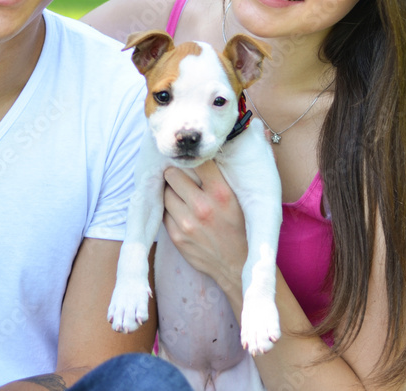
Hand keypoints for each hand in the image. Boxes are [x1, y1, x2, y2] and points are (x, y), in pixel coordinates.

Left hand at [162, 161, 247, 296]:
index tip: (193, 160)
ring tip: (180, 194)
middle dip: (176, 173)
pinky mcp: (176, 237)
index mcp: (222, 194)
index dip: (194, 159)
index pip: (198, 162)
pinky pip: (164, 212)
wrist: (237, 266)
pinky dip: (169, 208)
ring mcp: (187, 223)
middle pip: (173, 174)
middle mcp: (202, 207)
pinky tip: (180, 210)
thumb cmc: (241, 227)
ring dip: (170, 191)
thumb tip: (240, 140)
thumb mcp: (242, 199)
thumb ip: (229, 174)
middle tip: (182, 176)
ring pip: (165, 192)